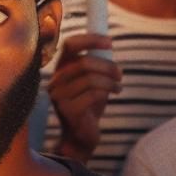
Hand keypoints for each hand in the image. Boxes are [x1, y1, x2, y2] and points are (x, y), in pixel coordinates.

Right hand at [47, 33, 121, 162]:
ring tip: (118, 86)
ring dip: (111, 81)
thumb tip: (107, 44)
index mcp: (61, 69)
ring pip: (91, 79)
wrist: (81, 136)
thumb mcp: (91, 81)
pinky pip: (93, 94)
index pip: (70, 45)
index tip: (109, 42)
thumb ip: (94, 64)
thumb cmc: (88, 105)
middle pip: (84, 63)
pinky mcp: (68, 110)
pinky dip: (108, 91)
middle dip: (107, 66)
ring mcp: (60, 96)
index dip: (90, 40)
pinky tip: (115, 93)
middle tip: (119, 73)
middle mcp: (56, 81)